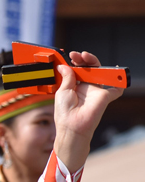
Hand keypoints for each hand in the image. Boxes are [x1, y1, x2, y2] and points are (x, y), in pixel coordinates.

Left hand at [53, 51, 122, 171]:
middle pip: (90, 69)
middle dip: (85, 59)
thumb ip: (66, 77)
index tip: (71, 55)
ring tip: (87, 57)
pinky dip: (119, 81)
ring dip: (96, 63)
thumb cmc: (64, 112)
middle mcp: (86, 87)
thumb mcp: (62, 91)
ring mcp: (96, 91)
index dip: (76, 61)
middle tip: (78, 55)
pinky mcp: (105, 96)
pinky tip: (116, 72)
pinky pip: (116, 88)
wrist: (71, 126)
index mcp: (75, 86)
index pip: (78, 69)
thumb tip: (63, 66)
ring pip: (101, 73)